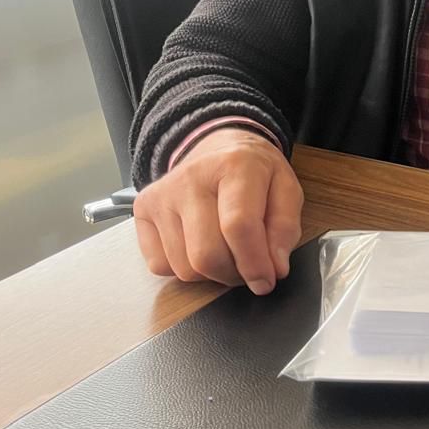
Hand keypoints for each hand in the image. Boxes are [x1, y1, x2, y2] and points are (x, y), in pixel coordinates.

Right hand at [134, 128, 303, 294]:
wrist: (215, 146)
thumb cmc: (253, 172)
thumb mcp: (285, 189)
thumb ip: (285, 228)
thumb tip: (275, 268)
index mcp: (235, 166)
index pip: (239, 226)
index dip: (255, 264)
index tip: (266, 281)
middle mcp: (191, 178)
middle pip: (207, 254)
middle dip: (233, 274)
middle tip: (247, 268)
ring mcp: (162, 195)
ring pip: (184, 267)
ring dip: (211, 274)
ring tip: (226, 253)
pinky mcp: (143, 210)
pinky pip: (160, 265)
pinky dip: (184, 268)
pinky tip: (198, 246)